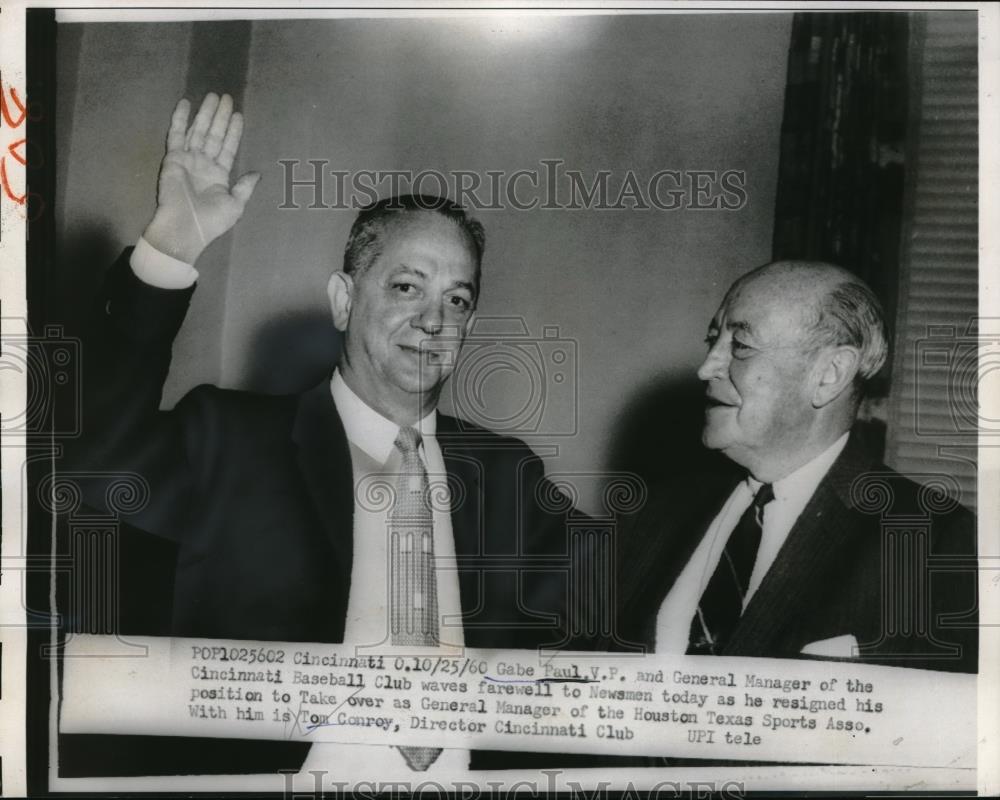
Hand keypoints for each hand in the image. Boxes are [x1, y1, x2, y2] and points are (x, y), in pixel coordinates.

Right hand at [142, 93, 260, 263]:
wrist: (185, 228)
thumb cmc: (212, 221)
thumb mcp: (236, 205)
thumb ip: (245, 187)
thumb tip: (257, 173)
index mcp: (219, 175)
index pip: (228, 148)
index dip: (233, 132)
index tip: (239, 115)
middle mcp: (204, 164)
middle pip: (214, 135)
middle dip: (220, 117)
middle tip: (226, 97)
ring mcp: (188, 160)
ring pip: (198, 131)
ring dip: (205, 114)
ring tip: (213, 96)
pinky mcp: (173, 158)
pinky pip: (176, 135)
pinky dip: (180, 119)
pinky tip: (186, 103)